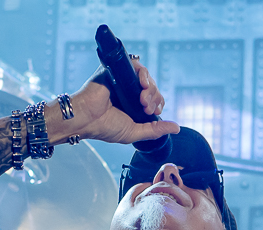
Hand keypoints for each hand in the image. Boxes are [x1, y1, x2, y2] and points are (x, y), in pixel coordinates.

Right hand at [57, 57, 179, 145]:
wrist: (86, 120)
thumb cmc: (105, 127)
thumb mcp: (135, 132)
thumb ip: (155, 130)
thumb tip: (177, 128)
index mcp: (132, 103)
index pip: (154, 97)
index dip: (158, 102)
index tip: (154, 112)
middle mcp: (128, 90)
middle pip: (152, 86)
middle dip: (155, 97)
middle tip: (147, 108)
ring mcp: (122, 79)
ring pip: (146, 76)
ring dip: (150, 88)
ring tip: (143, 101)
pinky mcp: (116, 70)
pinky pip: (135, 65)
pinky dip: (143, 74)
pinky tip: (142, 85)